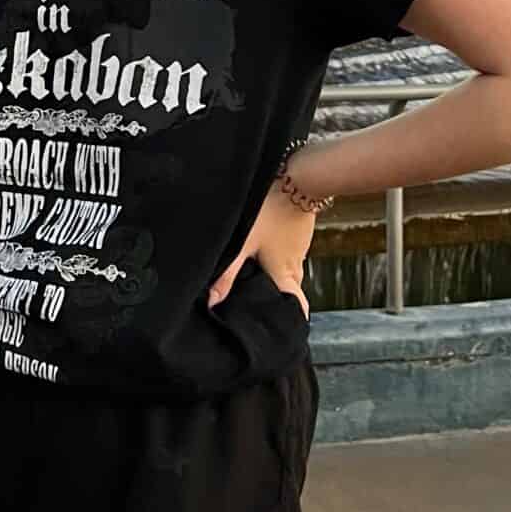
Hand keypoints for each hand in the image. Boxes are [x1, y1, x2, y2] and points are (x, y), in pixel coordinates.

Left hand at [207, 180, 314, 314]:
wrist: (297, 176)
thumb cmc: (271, 210)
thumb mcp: (244, 243)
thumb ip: (228, 273)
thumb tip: (213, 302)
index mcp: (284, 274)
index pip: (296, 309)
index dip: (289, 322)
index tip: (281, 334)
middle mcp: (295, 265)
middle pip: (287, 291)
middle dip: (275, 301)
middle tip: (255, 307)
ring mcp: (297, 247)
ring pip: (286, 270)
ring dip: (273, 276)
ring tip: (251, 278)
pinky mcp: (296, 231)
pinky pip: (286, 252)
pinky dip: (274, 256)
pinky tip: (258, 250)